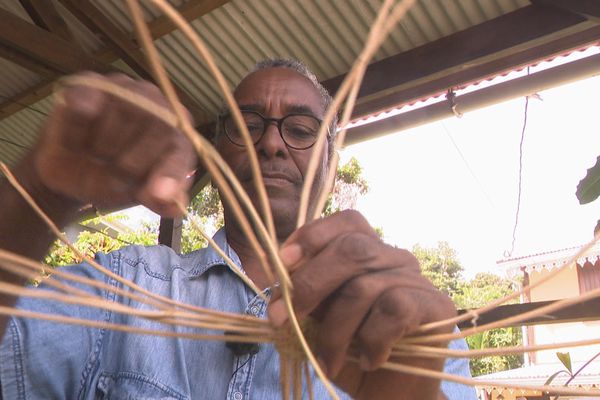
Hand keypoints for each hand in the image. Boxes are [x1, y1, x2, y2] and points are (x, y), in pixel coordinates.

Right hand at [27, 72, 195, 217]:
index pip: (180, 152)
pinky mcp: (89, 84)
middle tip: (115, 171)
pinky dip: (77, 130)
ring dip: (101, 150)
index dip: (169, 174)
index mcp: (178, 134)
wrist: (73, 171)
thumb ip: (160, 199)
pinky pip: (84, 105)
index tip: (155, 195)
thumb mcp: (140, 194)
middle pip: (151, 134)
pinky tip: (76, 142)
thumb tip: (173, 205)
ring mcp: (124, 88)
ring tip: (96, 155)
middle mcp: (157, 103)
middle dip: (128, 165)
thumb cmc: (117, 179)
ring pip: (117, 121)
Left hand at [269, 210, 455, 399]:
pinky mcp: (435, 306)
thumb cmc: (352, 351)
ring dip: (335, 331)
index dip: (314, 235)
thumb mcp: (319, 319)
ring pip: (364, 287)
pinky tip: (368, 359)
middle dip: (310, 284)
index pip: (348, 222)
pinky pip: (392, 309)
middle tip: (281, 318)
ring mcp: (418, 280)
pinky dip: (371, 340)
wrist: (391, 393)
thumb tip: (281, 281)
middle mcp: (396, 258)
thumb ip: (307, 293)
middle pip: (352, 249)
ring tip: (328, 360)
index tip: (283, 262)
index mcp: (370, 252)